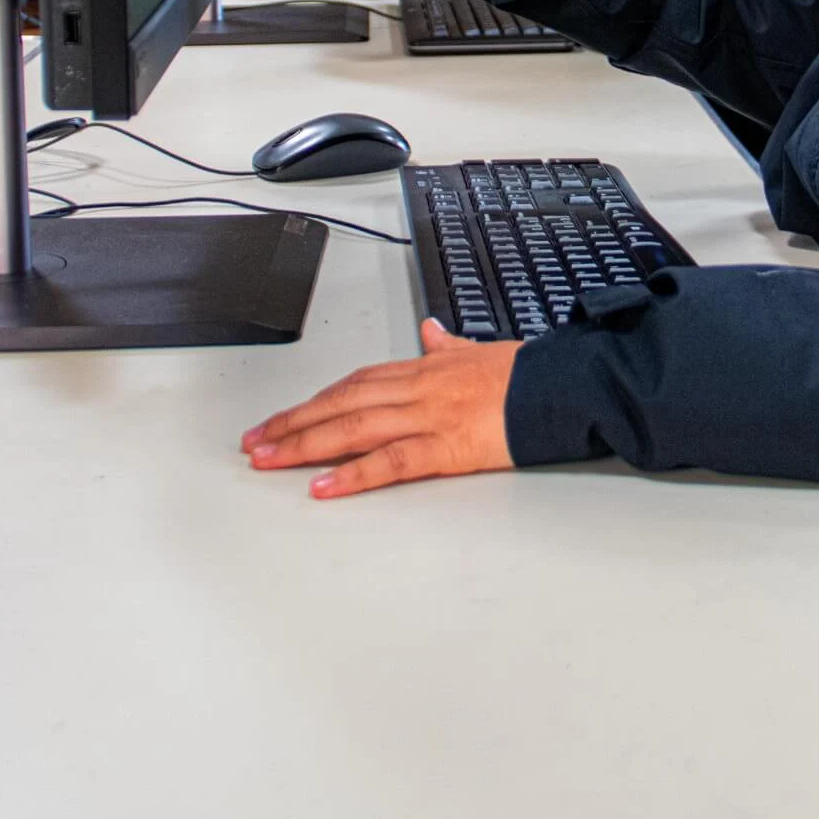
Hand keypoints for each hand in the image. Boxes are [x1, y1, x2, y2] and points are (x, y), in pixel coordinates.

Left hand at [241, 318, 520, 496]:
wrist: (563, 384)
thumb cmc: (527, 373)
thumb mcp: (481, 350)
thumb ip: (448, 345)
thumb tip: (430, 331)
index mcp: (426, 367)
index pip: (357, 381)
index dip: (317, 398)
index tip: (285, 415)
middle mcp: (419, 388)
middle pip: (342, 402)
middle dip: (293, 422)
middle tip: (255, 441)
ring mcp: (429, 416)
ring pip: (353, 427)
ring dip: (305, 444)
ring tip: (268, 460)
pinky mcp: (446, 448)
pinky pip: (390, 462)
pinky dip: (353, 475)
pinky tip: (324, 487)